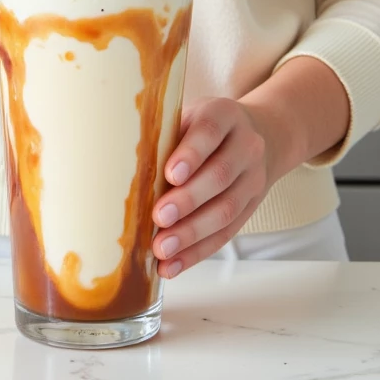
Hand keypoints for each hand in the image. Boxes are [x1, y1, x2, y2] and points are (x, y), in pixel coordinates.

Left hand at [151, 97, 273, 276]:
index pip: (209, 132)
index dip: (191, 154)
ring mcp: (253, 179)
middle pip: (220, 175)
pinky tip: (173, 264)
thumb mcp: (189, 116)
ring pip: (226, 210)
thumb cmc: (205, 128)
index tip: (170, 174)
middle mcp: (246, 146)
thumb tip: (121, 167)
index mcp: (224, 115)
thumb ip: (165, 136)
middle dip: (188, 200)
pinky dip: (197, 252)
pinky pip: (226, 234)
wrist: (258, 136)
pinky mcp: (252, 208)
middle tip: (159, 217)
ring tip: (162, 249)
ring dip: (191, 234)